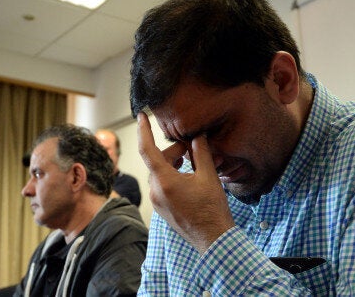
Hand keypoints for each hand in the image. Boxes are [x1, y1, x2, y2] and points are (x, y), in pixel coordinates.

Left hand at [137, 112, 234, 251]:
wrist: (213, 238)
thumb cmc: (212, 209)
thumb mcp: (208, 176)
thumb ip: (200, 153)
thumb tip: (197, 135)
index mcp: (164, 181)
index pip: (147, 149)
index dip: (143, 130)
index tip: (141, 116)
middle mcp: (155, 191)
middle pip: (158, 161)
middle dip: (174, 151)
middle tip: (193, 148)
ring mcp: (157, 201)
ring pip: (160, 173)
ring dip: (174, 164)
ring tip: (193, 162)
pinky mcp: (161, 208)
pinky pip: (162, 185)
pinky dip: (173, 176)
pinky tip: (189, 176)